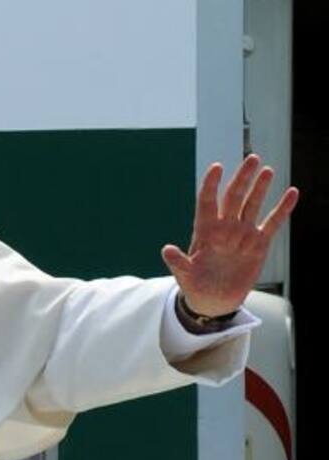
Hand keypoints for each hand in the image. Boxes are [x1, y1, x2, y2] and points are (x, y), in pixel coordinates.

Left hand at [161, 154, 298, 316]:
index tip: (217, 166)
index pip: (207, 201)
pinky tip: (292, 193)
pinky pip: (272, 222)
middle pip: (233, 197)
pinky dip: (282, 209)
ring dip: (260, 188)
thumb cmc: (195, 286)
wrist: (214, 301)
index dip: (211, 184)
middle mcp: (225, 227)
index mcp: (204, 230)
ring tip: (267, 169)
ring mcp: (242, 234)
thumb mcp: (184, 275)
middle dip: (242, 178)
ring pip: (252, 205)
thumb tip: (166, 250)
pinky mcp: (259, 244)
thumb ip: (178, 262)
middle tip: (252, 158)